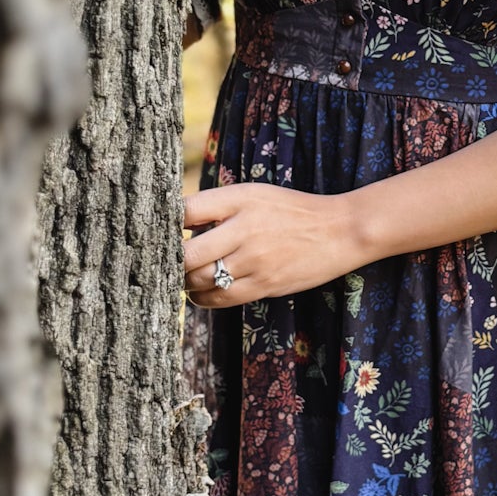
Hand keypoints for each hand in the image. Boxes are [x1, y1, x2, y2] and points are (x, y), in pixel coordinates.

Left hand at [182, 183, 362, 306]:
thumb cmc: (291, 211)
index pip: (185, 211)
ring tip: (185, 276)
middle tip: (165, 263)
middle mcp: (244, 229)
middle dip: (171, 262)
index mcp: (239, 200)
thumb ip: (216, 206)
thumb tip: (174, 222)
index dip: (164, 224)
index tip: (156, 232)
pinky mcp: (264, 285)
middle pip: (187, 255)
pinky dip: (202, 298)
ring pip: (200, 280)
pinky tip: (200, 292)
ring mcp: (255, 260)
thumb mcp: (254, 195)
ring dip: (185, 282)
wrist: (340, 231)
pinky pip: (220, 299)